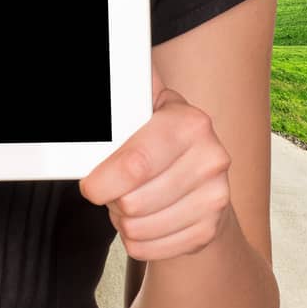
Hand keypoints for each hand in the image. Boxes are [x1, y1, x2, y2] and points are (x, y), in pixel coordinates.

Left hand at [78, 63, 233, 260]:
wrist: (202, 179)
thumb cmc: (163, 140)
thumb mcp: (147, 108)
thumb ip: (127, 91)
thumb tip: (110, 59)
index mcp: (190, 123)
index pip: (136, 163)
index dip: (103, 180)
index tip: (91, 184)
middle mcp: (210, 159)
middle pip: (133, 202)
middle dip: (113, 198)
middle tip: (115, 186)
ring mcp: (215, 197)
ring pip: (138, 228)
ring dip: (123, 219)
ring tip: (132, 199)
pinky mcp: (209, 230)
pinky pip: (148, 247)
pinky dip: (137, 239)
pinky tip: (146, 218)